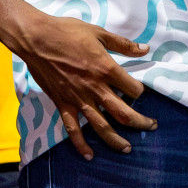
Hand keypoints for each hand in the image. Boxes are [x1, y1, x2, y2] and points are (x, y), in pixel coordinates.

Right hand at [15, 13, 156, 159]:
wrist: (36, 38)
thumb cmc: (67, 32)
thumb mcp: (99, 33)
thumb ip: (123, 44)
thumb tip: (145, 49)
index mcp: (106, 69)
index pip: (132, 89)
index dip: (140, 91)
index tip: (140, 91)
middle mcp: (95, 88)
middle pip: (123, 113)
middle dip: (140, 122)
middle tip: (151, 126)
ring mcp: (78, 99)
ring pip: (101, 126)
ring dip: (116, 140)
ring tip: (127, 148)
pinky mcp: (63, 104)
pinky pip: (73, 129)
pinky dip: (80, 144)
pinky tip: (89, 155)